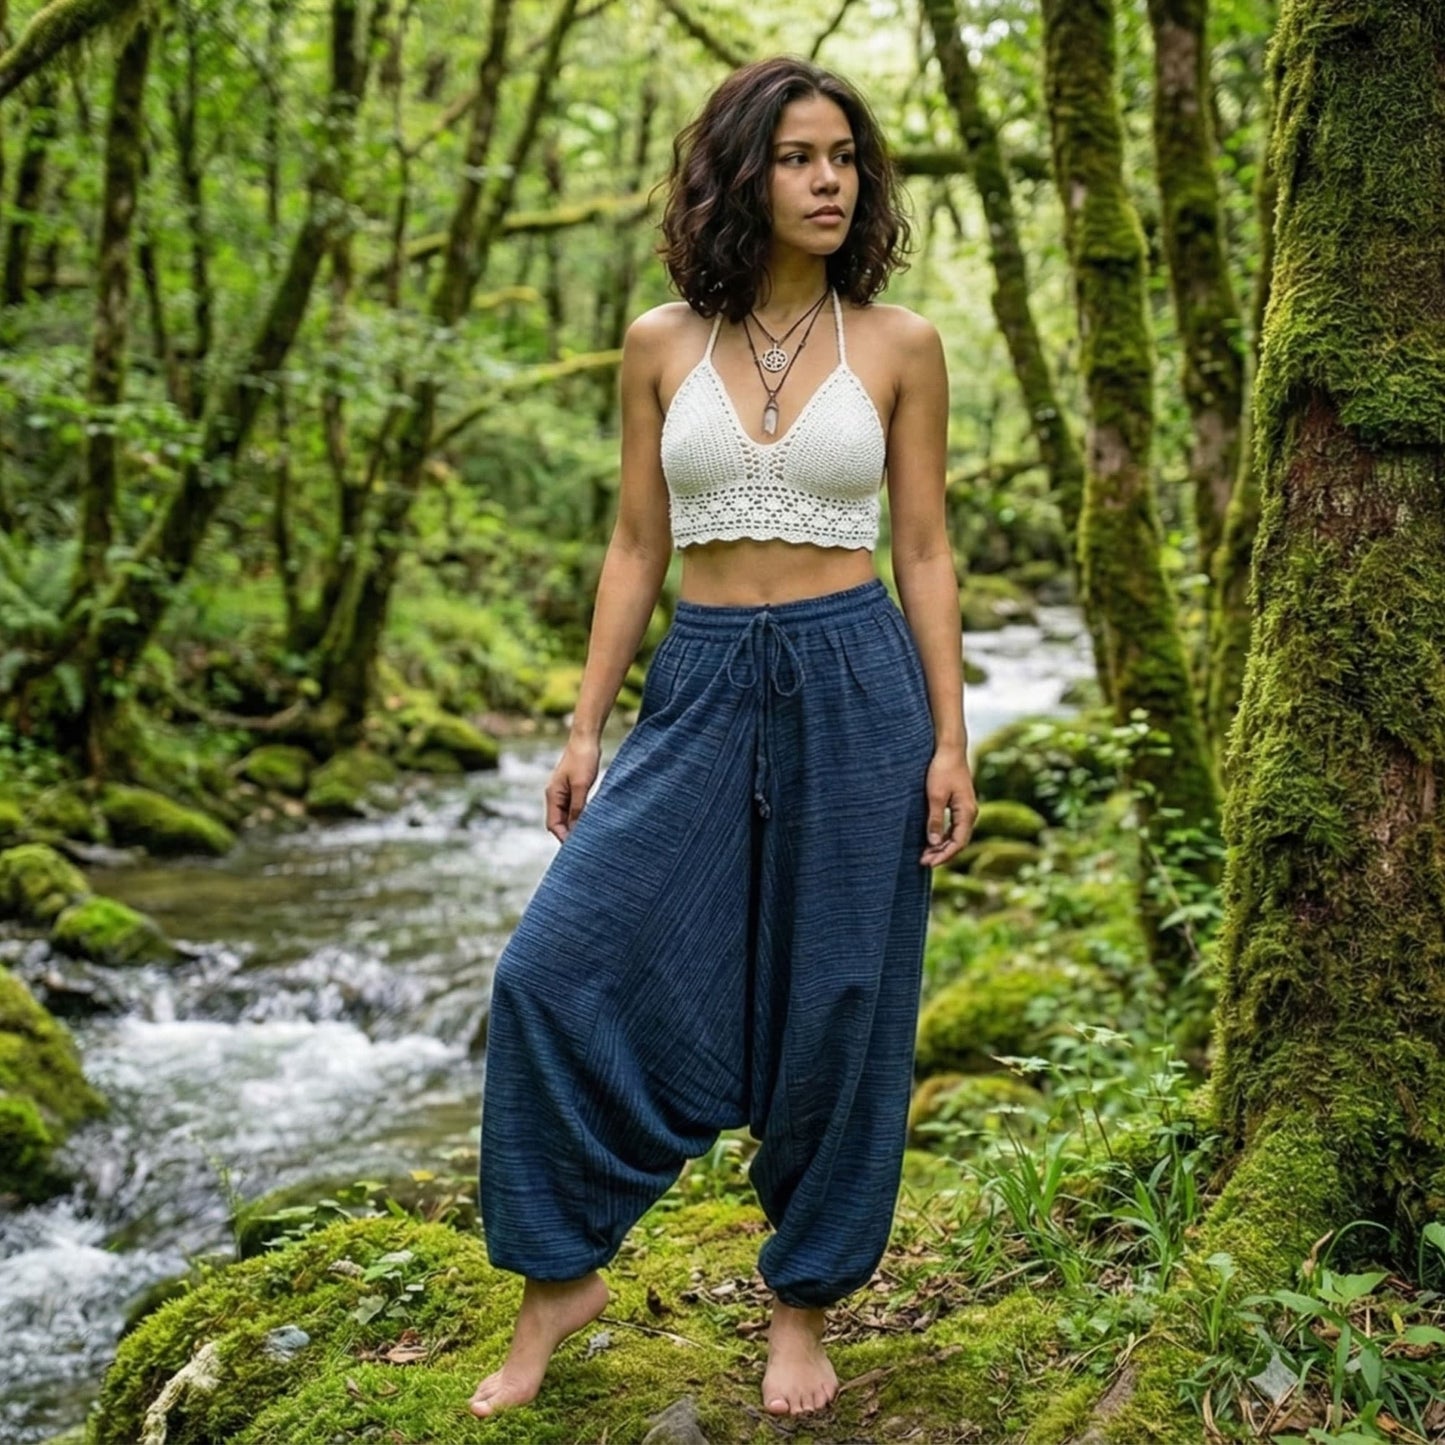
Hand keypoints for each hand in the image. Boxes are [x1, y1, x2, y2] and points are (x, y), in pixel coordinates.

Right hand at [545, 736, 600, 841]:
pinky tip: (591, 822)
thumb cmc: (583, 760)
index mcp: (553, 796)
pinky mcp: (573, 789)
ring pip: (567, 816)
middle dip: (569, 835)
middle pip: (559, 823)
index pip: (553, 825)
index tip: (576, 849)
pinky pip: (574, 808)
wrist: (586, 740)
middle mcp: (555, 796)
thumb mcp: (581, 786)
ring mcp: (564, 792)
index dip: (563, 837)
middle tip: (584, 848)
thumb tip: (576, 829)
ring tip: (589, 838)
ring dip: (576, 827)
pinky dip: (581, 817)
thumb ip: (577, 808)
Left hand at [920, 744, 976, 867]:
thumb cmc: (942, 769)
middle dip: (941, 854)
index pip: (958, 843)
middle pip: (958, 842)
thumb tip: (933, 843)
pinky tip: (930, 840)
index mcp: (967, 812)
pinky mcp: (959, 805)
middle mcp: (970, 813)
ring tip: (925, 854)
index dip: (944, 855)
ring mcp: (966, 809)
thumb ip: (935, 820)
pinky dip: (942, 836)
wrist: (949, 749)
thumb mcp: (935, 796)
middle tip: (923, 862)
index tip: (928, 863)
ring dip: (941, 846)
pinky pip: (953, 827)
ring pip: (955, 835)